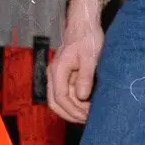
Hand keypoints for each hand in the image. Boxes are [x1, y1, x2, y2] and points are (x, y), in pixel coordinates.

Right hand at [46, 0, 105, 123]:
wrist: (83, 25)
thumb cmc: (87, 38)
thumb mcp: (90, 57)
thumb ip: (85, 77)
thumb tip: (81, 96)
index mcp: (58, 70)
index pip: (60, 97)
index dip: (73, 109)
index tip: (88, 115)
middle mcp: (54, 74)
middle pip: (55, 102)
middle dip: (70, 114)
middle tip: (88, 119)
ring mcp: (57, 76)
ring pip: (58, 100)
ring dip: (71, 110)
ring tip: (88, 115)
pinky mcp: (63, 76)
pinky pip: (63, 95)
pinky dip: (73, 104)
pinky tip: (85, 106)